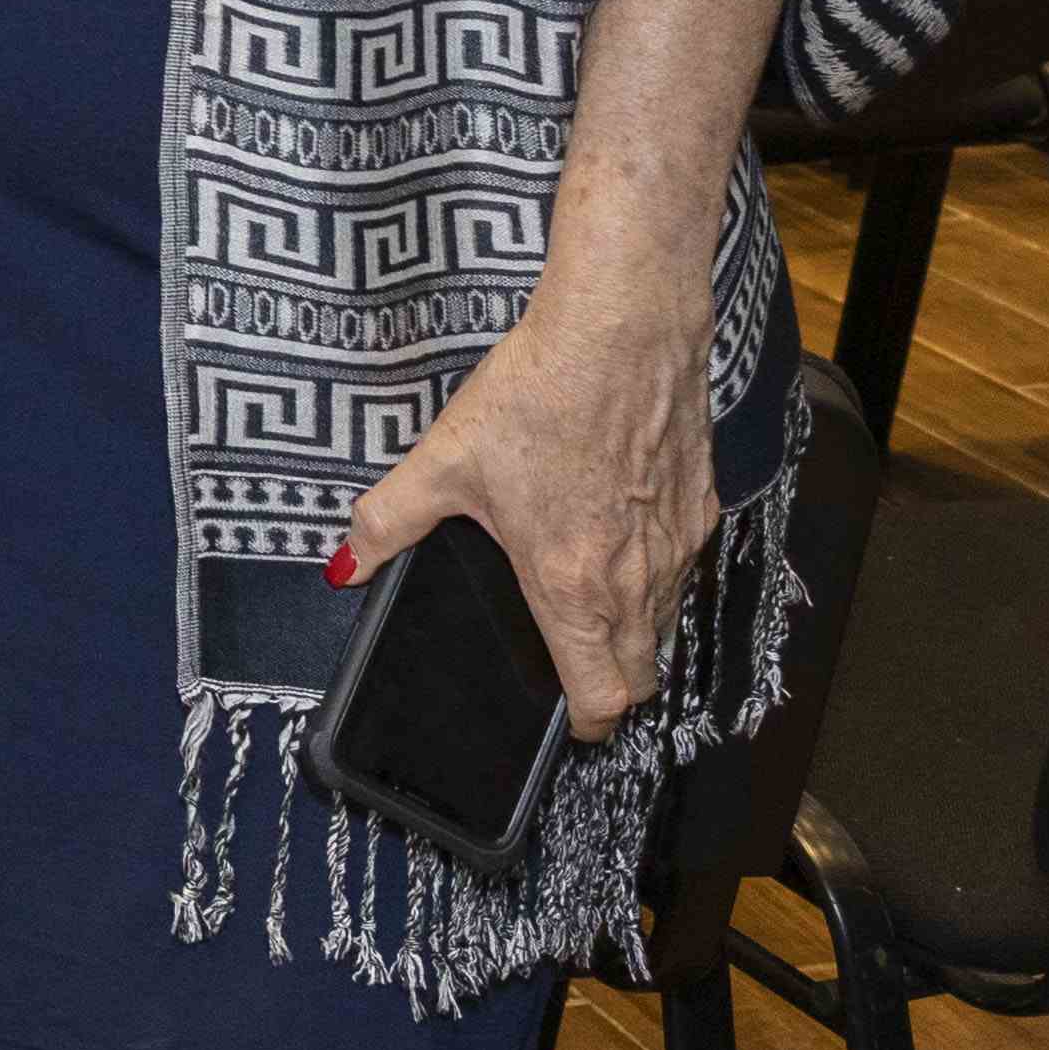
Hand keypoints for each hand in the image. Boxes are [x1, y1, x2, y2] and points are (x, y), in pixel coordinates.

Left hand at [336, 297, 715, 736]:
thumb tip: (344, 566)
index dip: (584, 722)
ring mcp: (678, 544)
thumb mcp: (444, 459)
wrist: (622, 327)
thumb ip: (388, 523)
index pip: (603, 699)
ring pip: (668, 622)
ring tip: (588, 596)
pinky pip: (684, 566)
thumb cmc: (537, 392)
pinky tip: (617, 530)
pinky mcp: (704, 505)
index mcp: (572, 587)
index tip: (562, 715)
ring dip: (635, 629)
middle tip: (571, 662)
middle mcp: (637, 580)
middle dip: (611, 684)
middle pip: (644, 675)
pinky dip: (658, 571)